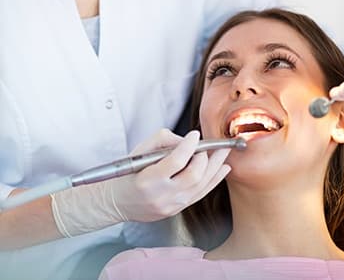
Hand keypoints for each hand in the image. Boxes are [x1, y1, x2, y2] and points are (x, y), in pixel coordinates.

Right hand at [112, 129, 230, 221]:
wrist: (119, 202)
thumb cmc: (128, 173)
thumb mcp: (139, 151)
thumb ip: (163, 140)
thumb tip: (187, 141)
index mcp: (148, 180)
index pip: (176, 161)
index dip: (189, 146)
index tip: (195, 135)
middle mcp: (162, 195)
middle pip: (194, 175)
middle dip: (206, 157)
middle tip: (211, 145)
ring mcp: (172, 205)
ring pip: (202, 185)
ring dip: (215, 167)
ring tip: (224, 153)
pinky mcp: (178, 209)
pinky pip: (201, 194)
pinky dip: (214, 180)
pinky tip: (222, 169)